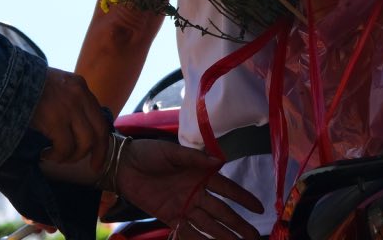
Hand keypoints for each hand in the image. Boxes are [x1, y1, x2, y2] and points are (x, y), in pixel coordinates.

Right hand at [31, 68, 110, 170]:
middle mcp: (80, 95)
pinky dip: (57, 156)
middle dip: (97, 154)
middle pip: (99, 132)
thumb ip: (68, 101)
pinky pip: (65, 147)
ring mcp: (69, 107)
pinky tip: (45, 154)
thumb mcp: (53, 86)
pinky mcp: (56, 119)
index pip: (100, 118)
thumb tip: (76, 128)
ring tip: (57, 157)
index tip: (99, 159)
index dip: (103, 142)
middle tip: (90, 167)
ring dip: (72, 156)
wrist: (3, 79)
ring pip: (84, 143)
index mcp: (80, 85)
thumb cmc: (22, 85)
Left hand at [114, 139, 264, 239]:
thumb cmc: (149, 153)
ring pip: (208, 225)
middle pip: (221, 212)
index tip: (259, 208)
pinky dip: (197, 239)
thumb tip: (220, 161)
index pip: (227, 189)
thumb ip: (195, 158)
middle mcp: (196, 193)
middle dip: (238, 224)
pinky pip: (186, 231)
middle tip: (253, 237)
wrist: (123, 165)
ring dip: (222, 236)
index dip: (243, 198)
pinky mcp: (169, 217)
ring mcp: (183, 206)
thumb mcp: (171, 151)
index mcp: (200, 175)